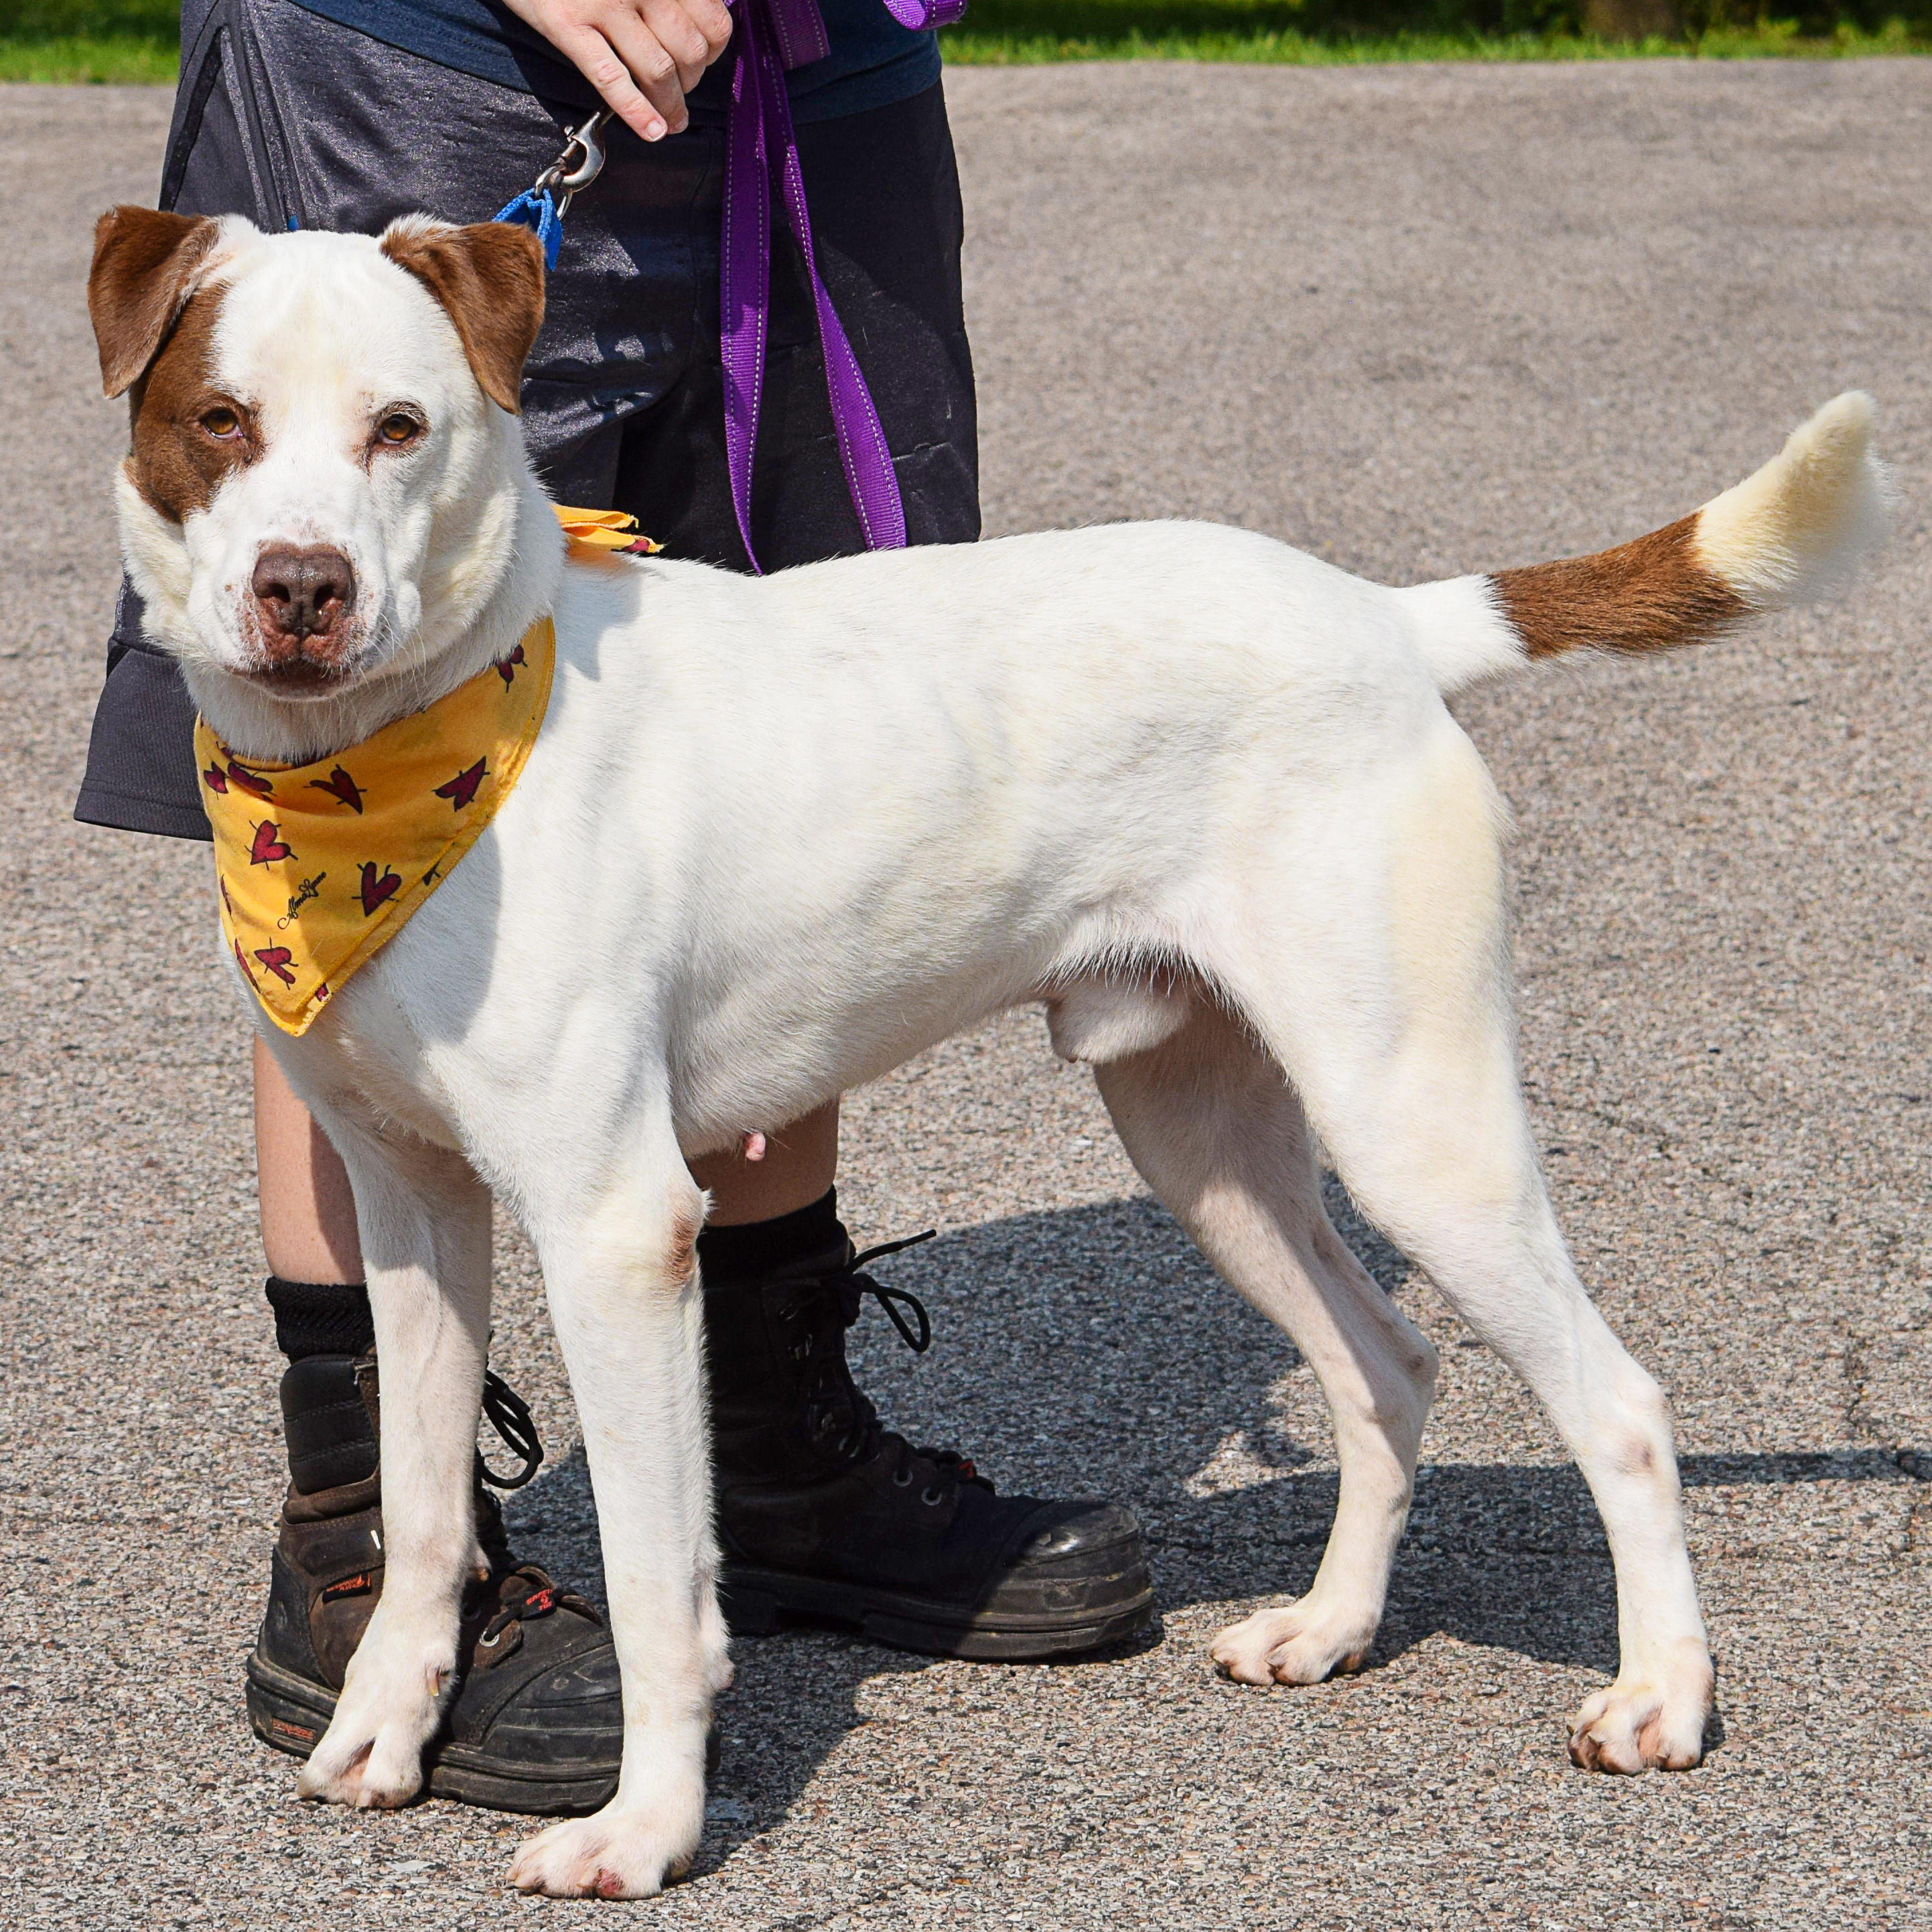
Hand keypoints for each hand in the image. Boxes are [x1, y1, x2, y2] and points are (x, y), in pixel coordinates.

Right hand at [502, 0, 734, 142]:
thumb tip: (700, 40)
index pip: (714, 23)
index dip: (713, 52)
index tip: (702, 62)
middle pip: (690, 52)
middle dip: (692, 82)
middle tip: (681, 91)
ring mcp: (602, 3)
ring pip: (658, 70)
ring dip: (671, 105)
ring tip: (673, 122)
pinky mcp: (566, 23)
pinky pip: (611, 77)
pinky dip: (636, 111)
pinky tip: (652, 131)